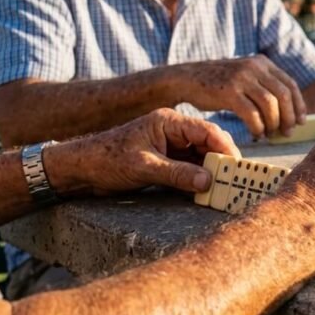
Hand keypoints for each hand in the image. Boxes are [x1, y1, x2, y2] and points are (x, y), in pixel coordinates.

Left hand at [45, 109, 240, 194]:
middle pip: (207, 145)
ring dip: (210, 173)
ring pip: (200, 158)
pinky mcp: (165, 161)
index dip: (225, 147)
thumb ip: (177, 174)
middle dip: (221, 162)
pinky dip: (197, 180)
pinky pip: (189, 169)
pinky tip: (205, 192)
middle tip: (234, 180)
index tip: (236, 166)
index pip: (206, 130)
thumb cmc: (106, 160)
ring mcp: (169, 147)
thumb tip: (207, 182)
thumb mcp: (144, 168)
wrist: (79, 169)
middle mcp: (172, 132)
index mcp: (168, 122)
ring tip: (224, 188)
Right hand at [173, 56, 307, 138]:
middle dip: (289, 117)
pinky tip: (257, 134)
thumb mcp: (245, 77)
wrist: (187, 79)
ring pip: (270, 105)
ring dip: (274, 124)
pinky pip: (252, 114)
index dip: (298, 105)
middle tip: (286, 133)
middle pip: (283, 95)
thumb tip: (289, 111)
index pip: (290, 85)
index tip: (301, 122)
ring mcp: (241, 78)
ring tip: (270, 134)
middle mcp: (254, 67)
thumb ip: (265, 86)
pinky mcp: (229, 91)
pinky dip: (258, 127)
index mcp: (262, 63)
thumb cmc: (219, 84)